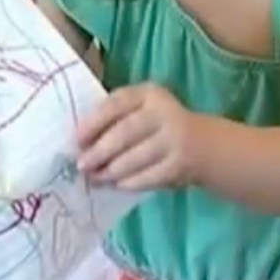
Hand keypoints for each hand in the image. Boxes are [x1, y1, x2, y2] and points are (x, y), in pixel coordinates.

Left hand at [76, 83, 203, 191]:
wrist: (203, 146)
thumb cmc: (157, 127)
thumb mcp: (140, 111)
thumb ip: (113, 120)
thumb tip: (78, 144)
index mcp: (149, 93)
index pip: (118, 103)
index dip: (94, 121)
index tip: (76, 139)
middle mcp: (164, 112)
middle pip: (126, 132)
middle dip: (100, 151)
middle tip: (82, 165)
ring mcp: (175, 139)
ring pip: (136, 157)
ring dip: (111, 171)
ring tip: (96, 177)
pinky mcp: (180, 164)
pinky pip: (149, 176)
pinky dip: (129, 183)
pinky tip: (117, 185)